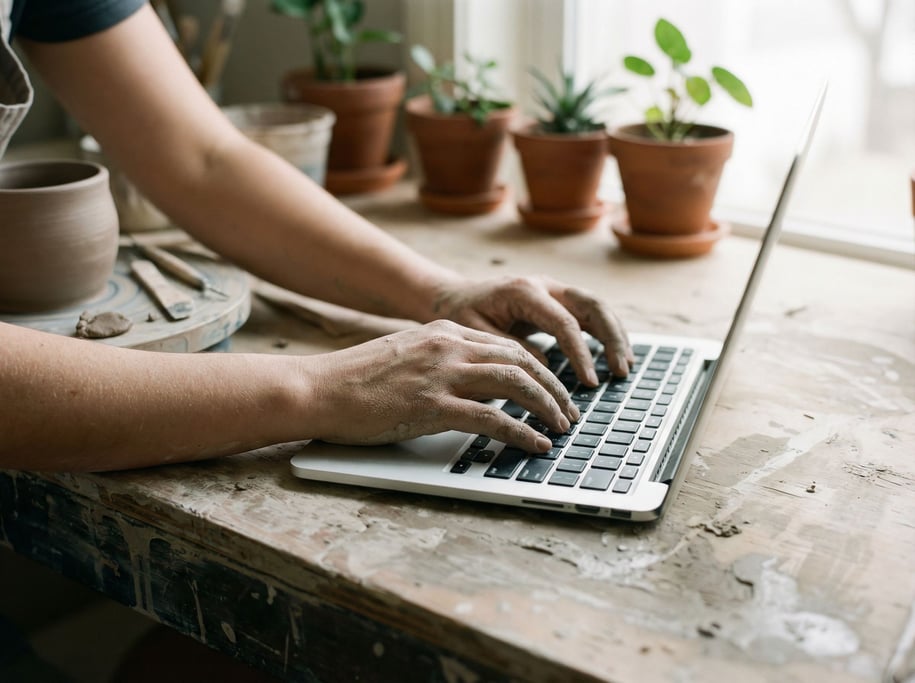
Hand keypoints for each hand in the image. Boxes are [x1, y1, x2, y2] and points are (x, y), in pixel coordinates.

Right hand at [301, 320, 579, 451]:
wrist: (318, 388)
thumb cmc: (355, 380)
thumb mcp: (406, 356)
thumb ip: (441, 363)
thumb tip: (472, 385)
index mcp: (444, 333)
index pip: (508, 345)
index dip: (540, 367)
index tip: (555, 386)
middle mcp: (449, 347)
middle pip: (521, 361)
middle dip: (554, 386)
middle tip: (570, 409)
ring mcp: (442, 375)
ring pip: (516, 384)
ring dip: (547, 406)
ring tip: (563, 427)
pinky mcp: (433, 406)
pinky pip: (493, 418)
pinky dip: (521, 432)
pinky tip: (536, 443)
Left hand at [431, 276, 633, 385]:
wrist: (449, 297)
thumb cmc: (458, 315)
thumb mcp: (474, 335)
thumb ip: (509, 350)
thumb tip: (543, 368)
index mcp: (523, 291)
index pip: (563, 323)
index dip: (580, 353)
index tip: (590, 381)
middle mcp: (543, 285)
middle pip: (591, 305)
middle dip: (611, 338)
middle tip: (621, 371)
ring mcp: (552, 290)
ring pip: (595, 307)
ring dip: (614, 335)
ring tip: (625, 366)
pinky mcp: (555, 301)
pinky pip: (587, 314)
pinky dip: (603, 334)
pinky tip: (613, 357)